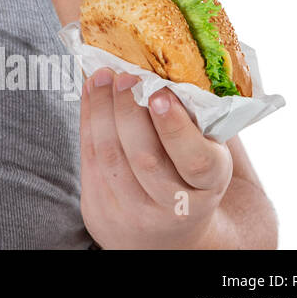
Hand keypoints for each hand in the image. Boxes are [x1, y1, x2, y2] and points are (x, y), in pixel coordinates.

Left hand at [80, 66, 232, 247]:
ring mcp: (134, 211)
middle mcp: (173, 206)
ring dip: (101, 110)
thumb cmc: (186, 175)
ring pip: (110, 157)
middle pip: (145, 158)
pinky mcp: (101, 208)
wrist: (163, 234)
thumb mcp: (205, 152)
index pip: (196, 161)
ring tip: (103, 77)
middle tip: (125, 76)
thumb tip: (173, 63)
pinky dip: (87, 120)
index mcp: (208, 186)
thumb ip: (195, 118)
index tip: (159, 93)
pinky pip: (89, 158)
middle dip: (129, 111)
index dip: (175, 127)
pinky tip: (91, 92)